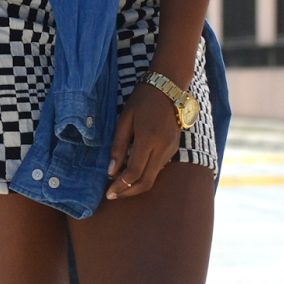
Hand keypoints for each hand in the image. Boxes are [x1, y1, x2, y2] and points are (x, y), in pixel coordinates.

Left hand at [105, 81, 180, 199]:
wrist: (169, 88)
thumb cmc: (142, 101)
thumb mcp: (124, 120)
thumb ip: (118, 146)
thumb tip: (111, 172)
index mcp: (149, 138)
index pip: (134, 172)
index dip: (120, 186)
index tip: (108, 193)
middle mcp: (163, 148)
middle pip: (146, 182)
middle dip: (128, 192)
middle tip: (113, 195)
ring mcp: (171, 149)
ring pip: (153, 177)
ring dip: (136, 185)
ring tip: (119, 184)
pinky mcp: (174, 149)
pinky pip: (158, 168)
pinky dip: (145, 175)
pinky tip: (132, 171)